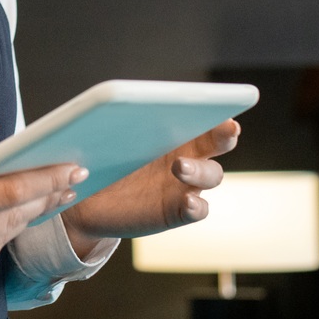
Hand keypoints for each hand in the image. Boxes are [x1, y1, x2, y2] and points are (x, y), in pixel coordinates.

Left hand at [58, 120, 239, 259]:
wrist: (91, 199)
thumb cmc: (103, 159)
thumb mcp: (107, 137)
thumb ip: (118, 122)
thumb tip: (111, 107)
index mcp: (175, 132)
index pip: (203, 118)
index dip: (216, 113)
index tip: (224, 110)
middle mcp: (188, 156)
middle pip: (218, 143)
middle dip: (225, 135)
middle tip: (228, 130)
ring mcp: (186, 185)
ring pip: (211, 175)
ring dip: (200, 170)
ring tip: (180, 167)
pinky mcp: (178, 211)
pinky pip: (198, 210)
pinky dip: (197, 206)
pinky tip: (187, 202)